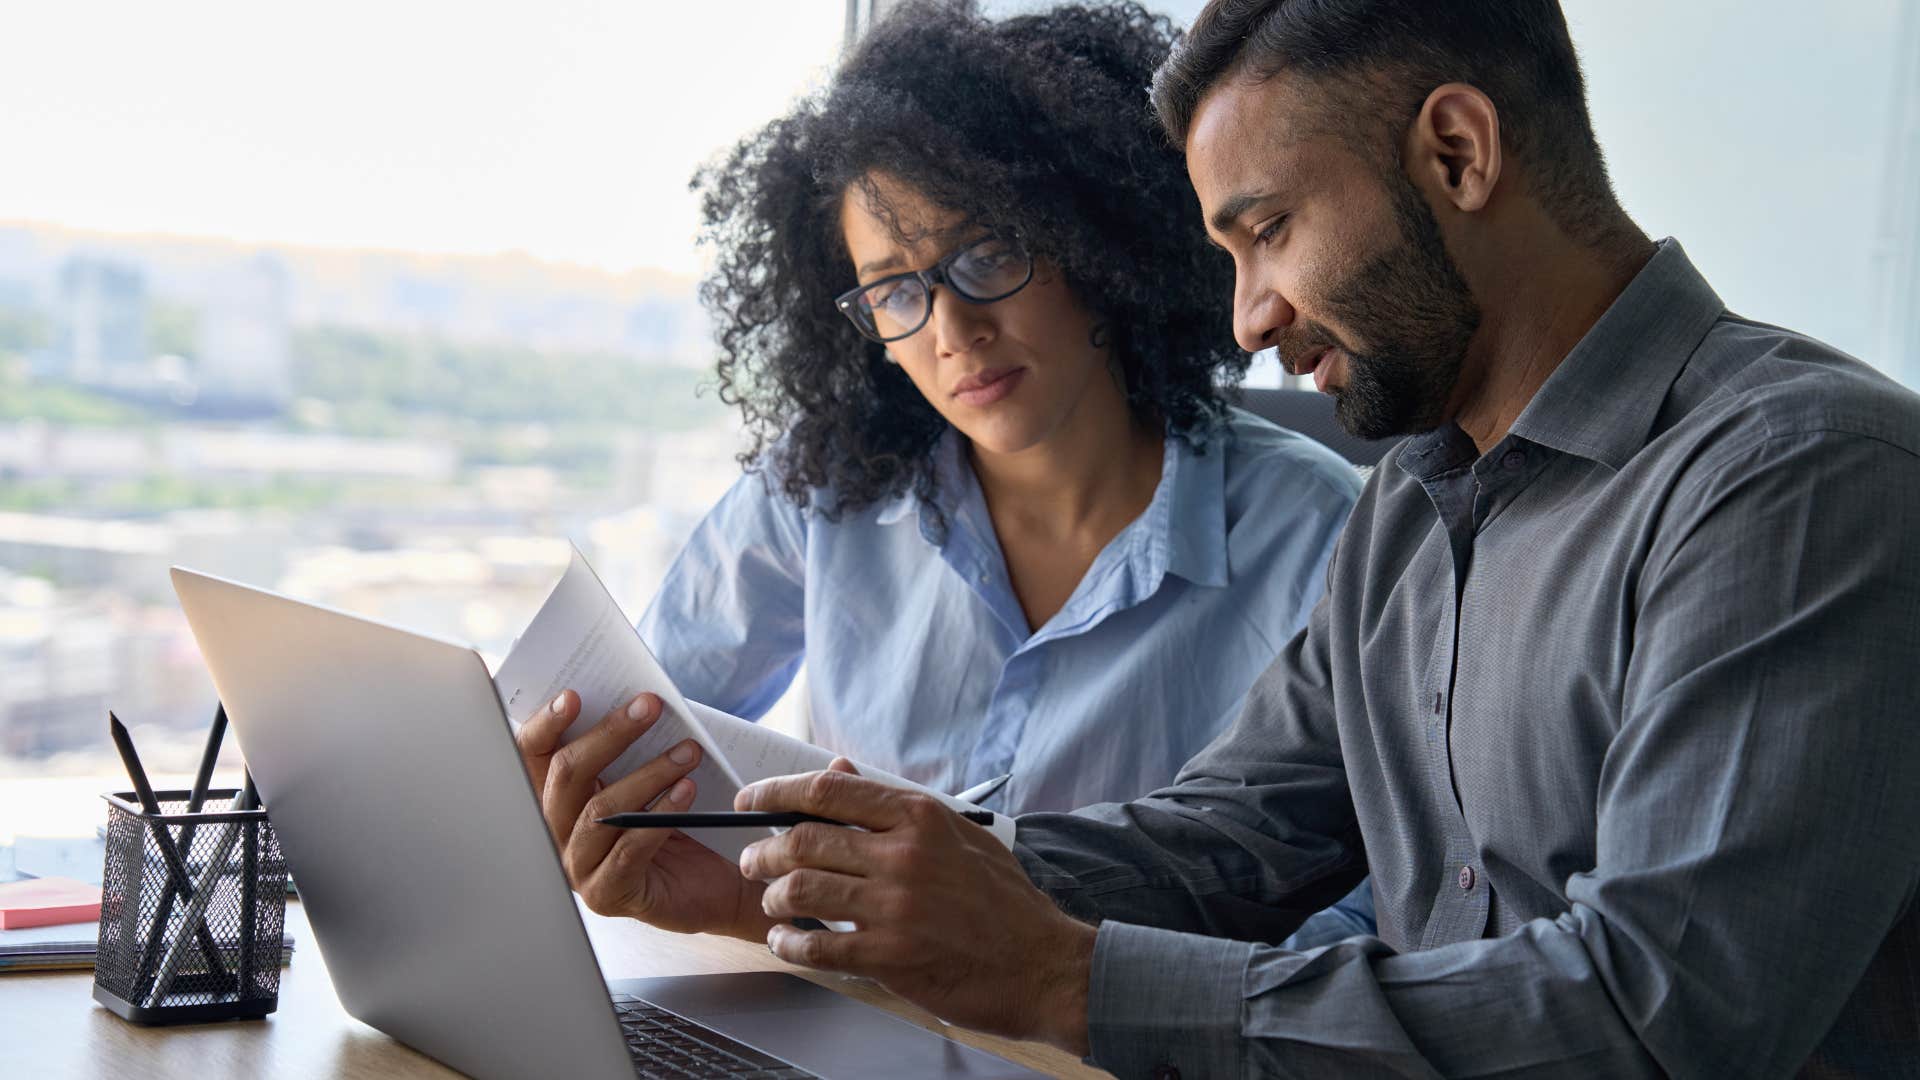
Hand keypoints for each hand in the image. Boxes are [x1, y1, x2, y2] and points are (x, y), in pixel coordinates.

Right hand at [514, 690, 776, 940]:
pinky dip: (659, 816)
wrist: (718, 883)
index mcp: (558, 797)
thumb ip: (632, 747)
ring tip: (688, 751)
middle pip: (567, 776)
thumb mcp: (651, 777)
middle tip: (651, 706)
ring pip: (600, 811)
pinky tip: (687, 791)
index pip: (534, 756)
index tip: (573, 696)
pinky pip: (627, 850)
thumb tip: (638, 700)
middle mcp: (557, 832)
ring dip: (648, 774)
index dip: (546, 725)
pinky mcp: (607, 895)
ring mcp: (577, 867)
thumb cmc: (683, 821)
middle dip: (610, 734)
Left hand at [736, 763, 1095, 1053]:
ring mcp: (896, 907)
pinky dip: (789, 943)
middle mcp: (904, 855)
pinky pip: (817, 945)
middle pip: (803, 840)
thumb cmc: (1003, 901)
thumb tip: (840, 773)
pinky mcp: (891, 956)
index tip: (749, 800)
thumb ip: (896, 807)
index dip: (775, 791)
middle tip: (752, 861)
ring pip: (800, 889)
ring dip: (772, 897)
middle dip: (763, 851)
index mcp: (919, 818)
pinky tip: (786, 942)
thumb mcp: (958, 835)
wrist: (1043, 964)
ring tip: (771, 903)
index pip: (827, 792)